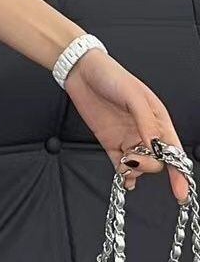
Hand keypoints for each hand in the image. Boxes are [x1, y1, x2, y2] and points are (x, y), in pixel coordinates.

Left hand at [65, 49, 191, 204]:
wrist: (80, 70)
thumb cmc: (111, 75)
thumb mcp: (133, 94)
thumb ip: (145, 121)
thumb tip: (156, 146)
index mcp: (158, 121)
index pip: (174, 151)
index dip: (180, 172)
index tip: (181, 191)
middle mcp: (144, 132)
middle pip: (156, 161)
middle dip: (148, 165)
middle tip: (133, 159)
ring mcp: (126, 138)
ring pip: (138, 165)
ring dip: (134, 170)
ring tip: (125, 164)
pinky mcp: (109, 141)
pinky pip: (119, 164)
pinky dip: (123, 174)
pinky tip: (124, 179)